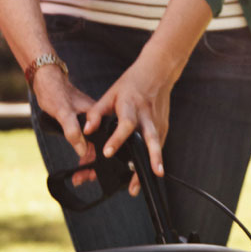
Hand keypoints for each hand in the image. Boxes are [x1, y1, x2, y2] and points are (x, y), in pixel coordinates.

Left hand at [31, 65, 96, 171]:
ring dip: (87, 161)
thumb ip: (72, 131)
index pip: (104, 143)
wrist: (46, 79)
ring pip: (92, 146)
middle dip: (93, 166)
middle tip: (82, 180)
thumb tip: (83, 152)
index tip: (92, 175)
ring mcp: (89, 122)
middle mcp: (96, 121)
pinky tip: (79, 161)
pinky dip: (82, 152)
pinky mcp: (81, 123)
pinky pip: (85, 142)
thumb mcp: (63, 112)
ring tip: (79, 176)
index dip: (98, 161)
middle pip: (99, 147)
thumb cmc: (55, 92)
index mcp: (97, 117)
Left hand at [83, 61, 176, 195]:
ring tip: (152, 179)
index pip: (125, 124)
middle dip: (150, 157)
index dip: (117, 139)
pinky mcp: (164, 126)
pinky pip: (159, 145)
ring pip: (158, 145)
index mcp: (131, 106)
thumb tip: (86, 131)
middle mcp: (147, 116)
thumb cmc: (131, 84)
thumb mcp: (110, 94)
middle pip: (150, 138)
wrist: (157, 72)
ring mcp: (158, 122)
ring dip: (155, 163)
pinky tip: (150, 172)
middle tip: (145, 174)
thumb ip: (96, 113)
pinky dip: (155, 159)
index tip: (107, 153)